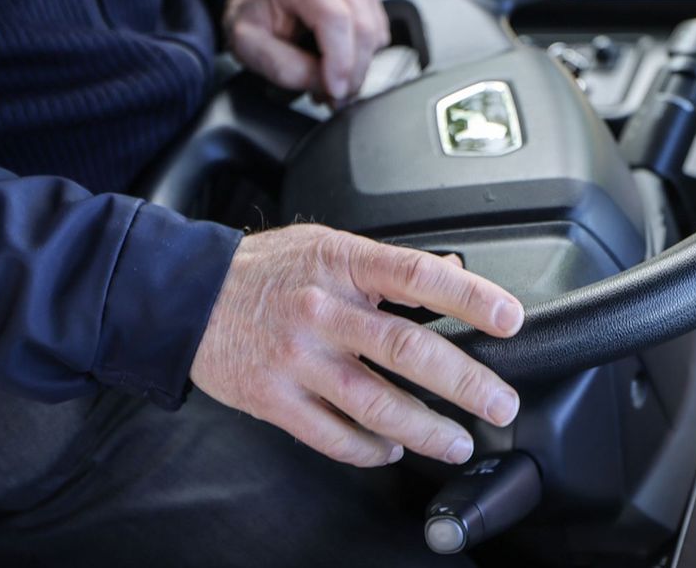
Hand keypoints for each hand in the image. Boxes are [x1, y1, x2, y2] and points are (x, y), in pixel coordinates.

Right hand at [191, 224, 523, 467]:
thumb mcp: (325, 244)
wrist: (185, 296)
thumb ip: (384, 263)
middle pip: (406, 348)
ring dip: (426, 429)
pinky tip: (392, 450)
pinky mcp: (273, 398)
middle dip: (464, 381)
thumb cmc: (263, 270)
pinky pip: (332, 435)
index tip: (510, 318)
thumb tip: (450, 268)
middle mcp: (321, 309)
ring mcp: (296, 357)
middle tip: (500, 403)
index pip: (418, 275)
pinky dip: (369, 449)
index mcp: (341, 262)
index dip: (470, 297)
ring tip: (458, 442)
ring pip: (374, 402)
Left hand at [222, 0, 390, 103]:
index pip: (334, 19)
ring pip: (374, 36)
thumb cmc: (254, 15)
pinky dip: (363, 57)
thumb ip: (284, 67)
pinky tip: (338, 61)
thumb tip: (325, 84)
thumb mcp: (248, 45)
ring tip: (329, 81)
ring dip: (357, 70)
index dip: (341, 60)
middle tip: (332, 99)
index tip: (335, 91)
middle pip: (361, 30)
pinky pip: (378, 35)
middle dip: (351, 74)